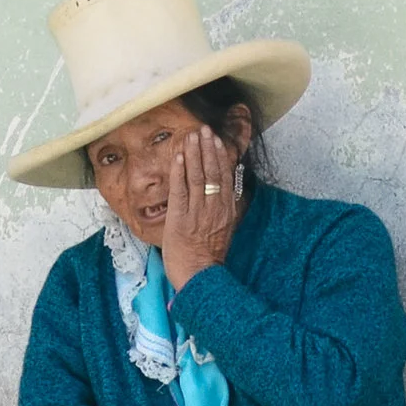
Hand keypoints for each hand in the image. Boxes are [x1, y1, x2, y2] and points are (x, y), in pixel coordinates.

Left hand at [159, 124, 242, 290]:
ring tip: (192, 136)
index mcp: (226, 210)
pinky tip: (179, 156)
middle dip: (207, 148)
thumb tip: (225, 191)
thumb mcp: (224, 229)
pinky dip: (180, 172)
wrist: (199, 276)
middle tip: (204, 128)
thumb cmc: (209, 255)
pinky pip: (180, 190)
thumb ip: (224, 209)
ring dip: (194, 154)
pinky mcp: (180, 218)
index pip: (224, 177)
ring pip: (197, 177)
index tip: (216, 139)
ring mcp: (197, 212)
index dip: (220, 156)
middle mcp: (214, 208)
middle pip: (212, 172)